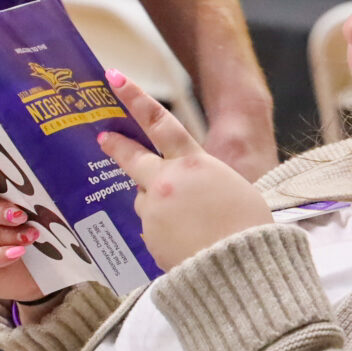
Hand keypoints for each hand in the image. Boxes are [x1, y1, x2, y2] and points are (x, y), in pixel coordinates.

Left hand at [97, 72, 273, 269]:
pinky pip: (152, 229)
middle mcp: (166, 183)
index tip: (115, 78)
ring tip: (189, 223)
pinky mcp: (149, 239)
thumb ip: (203, 179)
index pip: (159, 122)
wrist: (240, 272)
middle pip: (132, 158)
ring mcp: (153, 212)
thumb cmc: (248, 228)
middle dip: (116, 146)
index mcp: (193, 163)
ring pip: (145, 200)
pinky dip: (164, 232)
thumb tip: (190, 187)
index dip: (135, 98)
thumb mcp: (234, 188)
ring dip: (157, 204)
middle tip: (102, 137)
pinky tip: (187, 242)